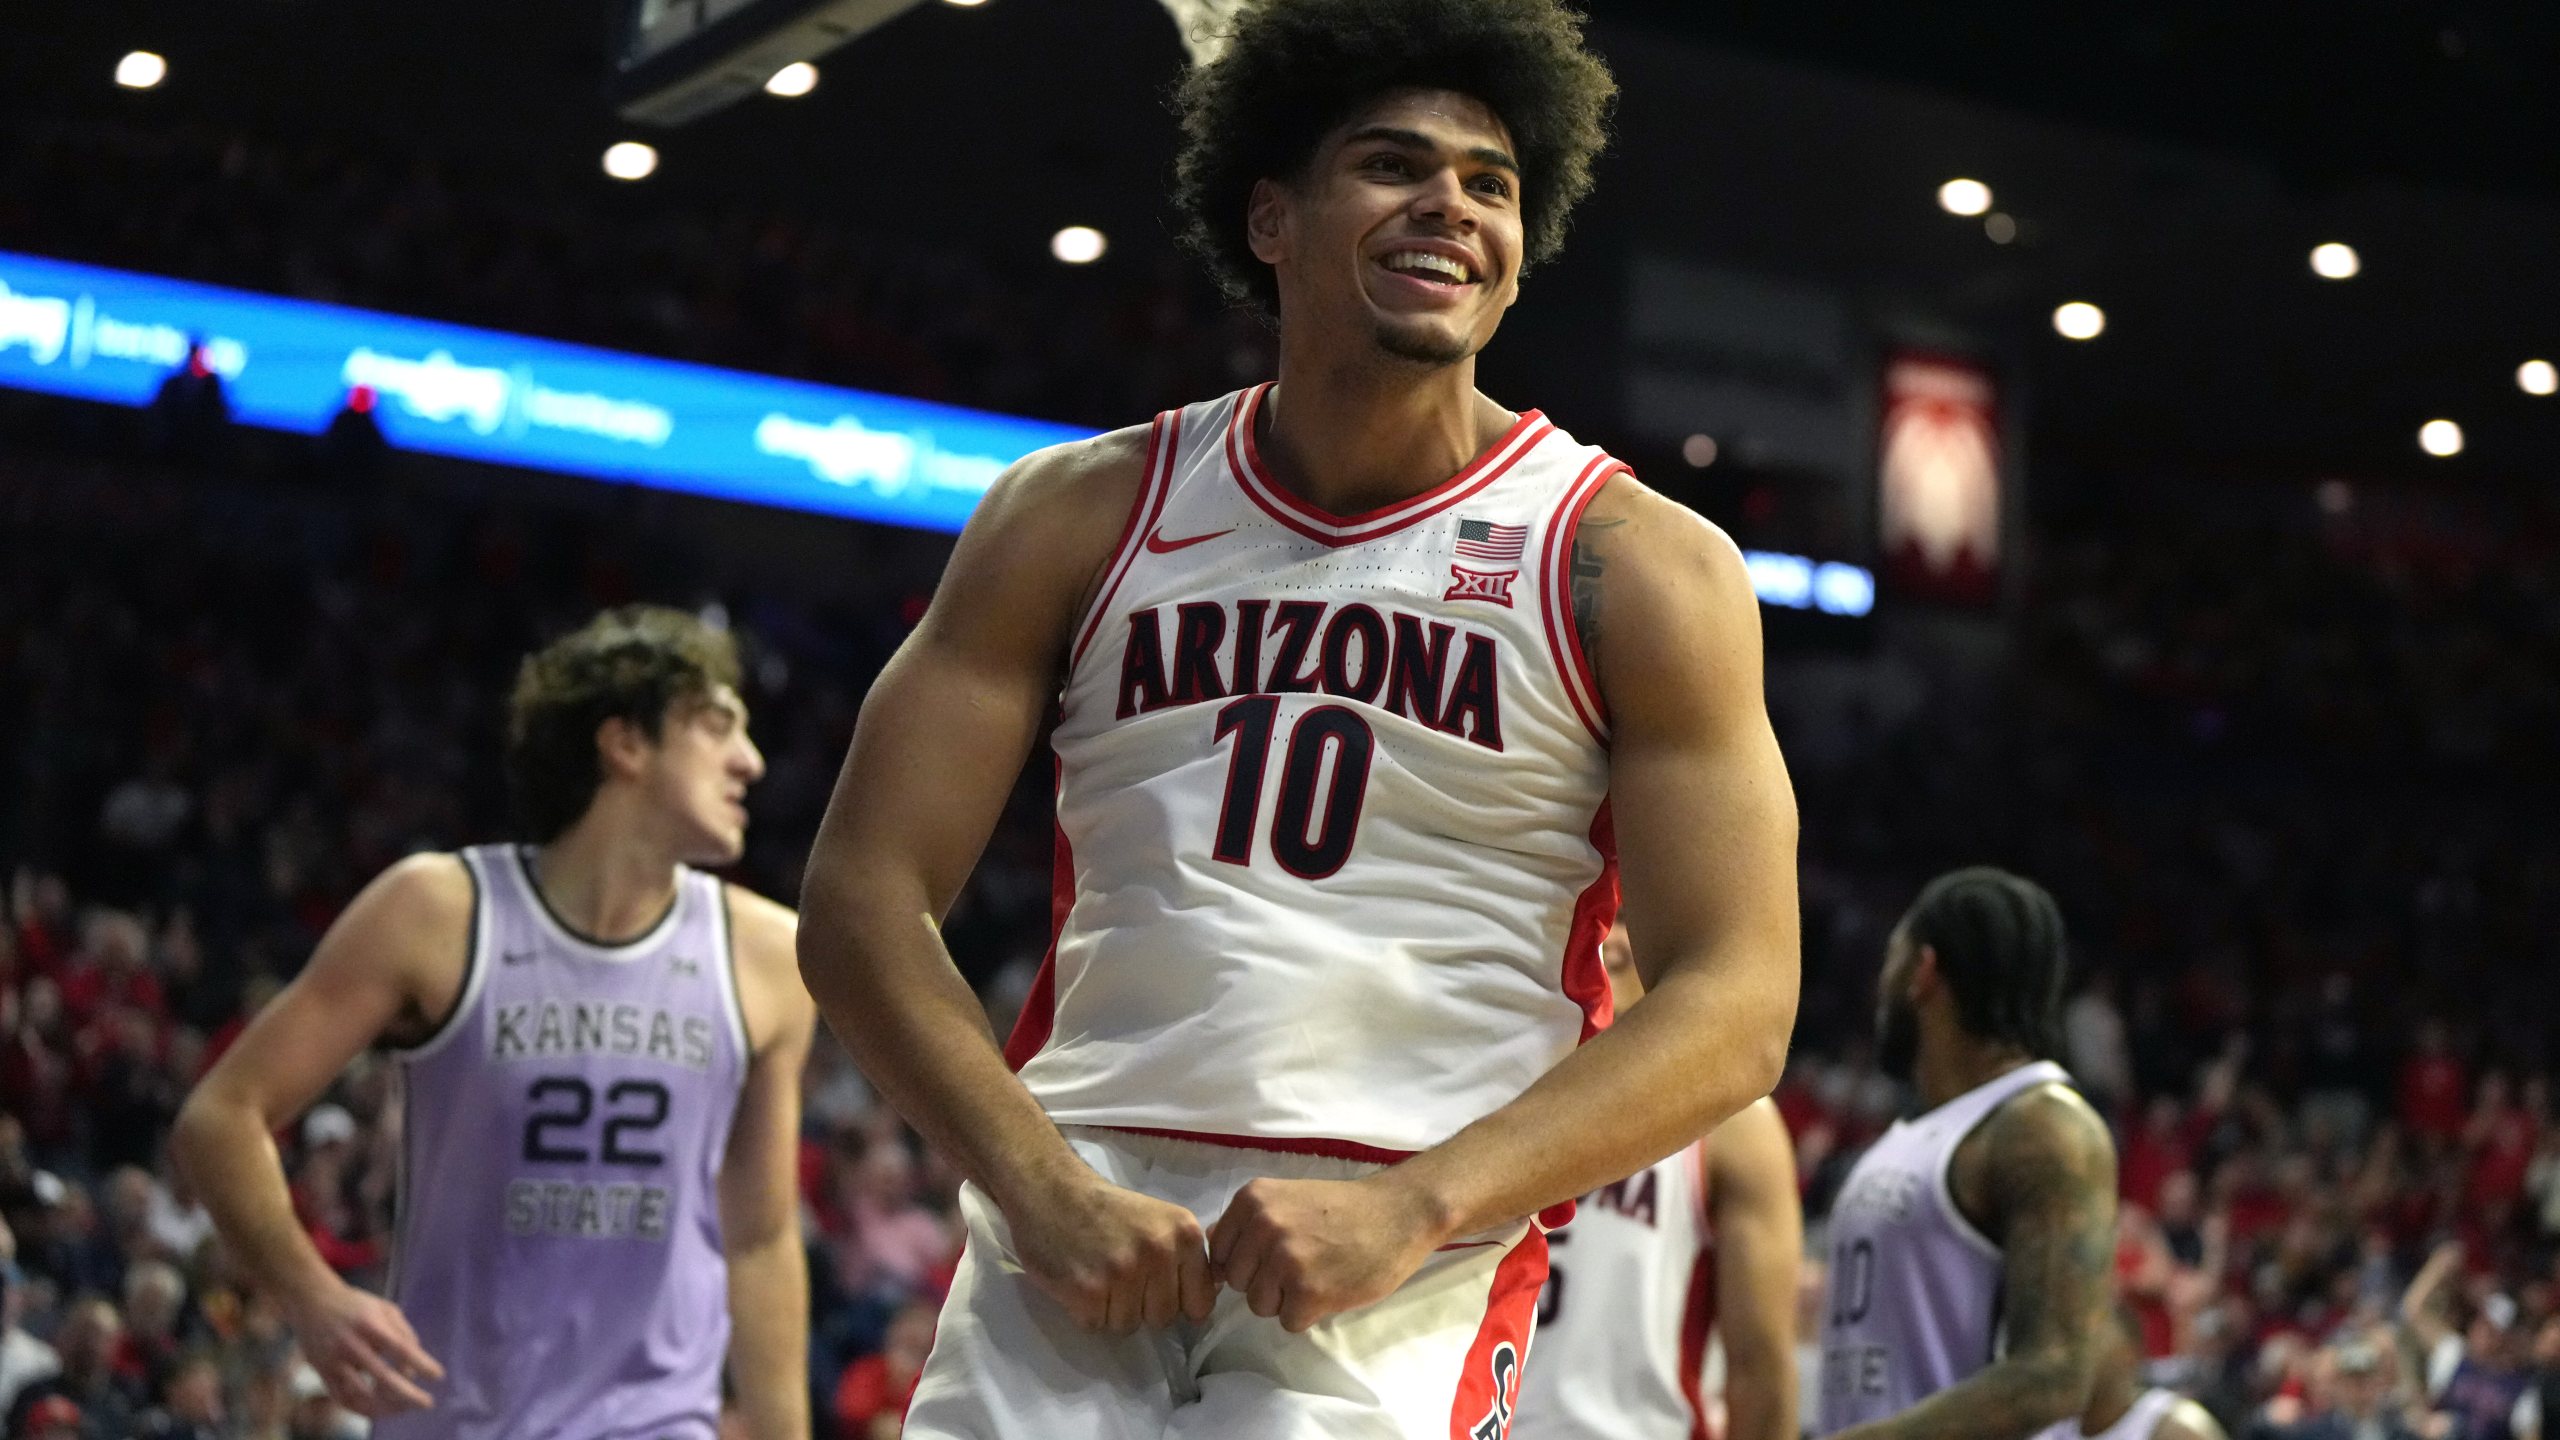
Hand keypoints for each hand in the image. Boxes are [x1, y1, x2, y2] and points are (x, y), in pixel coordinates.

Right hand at [281, 1275, 442, 1416]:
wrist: (311, 1301)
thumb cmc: (356, 1305)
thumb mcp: (384, 1308)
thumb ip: (404, 1332)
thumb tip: (414, 1367)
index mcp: (370, 1324)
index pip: (400, 1349)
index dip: (421, 1364)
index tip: (438, 1376)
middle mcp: (351, 1344)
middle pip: (382, 1377)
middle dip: (408, 1394)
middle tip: (427, 1403)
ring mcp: (334, 1361)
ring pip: (361, 1394)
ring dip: (385, 1406)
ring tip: (404, 1408)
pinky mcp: (322, 1372)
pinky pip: (343, 1399)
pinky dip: (362, 1408)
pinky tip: (380, 1409)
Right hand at [1003, 1170, 1214, 1333]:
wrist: (1050, 1190)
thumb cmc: (1105, 1209)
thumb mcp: (1159, 1221)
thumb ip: (1184, 1258)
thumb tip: (1206, 1300)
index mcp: (1184, 1234)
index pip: (1201, 1302)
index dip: (1178, 1303)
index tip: (1157, 1289)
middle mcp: (1159, 1252)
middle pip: (1163, 1319)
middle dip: (1141, 1307)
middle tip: (1118, 1276)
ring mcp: (1123, 1272)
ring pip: (1128, 1326)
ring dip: (1111, 1311)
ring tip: (1096, 1275)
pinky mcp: (1087, 1290)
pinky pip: (1095, 1325)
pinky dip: (1084, 1311)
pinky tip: (1078, 1281)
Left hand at [1208, 1174, 1447, 1332]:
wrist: (1398, 1213)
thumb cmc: (1344, 1208)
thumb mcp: (1287, 1198)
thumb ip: (1249, 1221)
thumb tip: (1211, 1243)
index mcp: (1252, 1200)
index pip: (1220, 1253)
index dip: (1247, 1262)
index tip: (1276, 1255)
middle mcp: (1262, 1226)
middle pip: (1238, 1283)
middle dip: (1265, 1282)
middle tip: (1304, 1265)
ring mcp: (1284, 1260)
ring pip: (1260, 1306)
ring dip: (1286, 1301)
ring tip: (1318, 1276)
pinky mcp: (1307, 1292)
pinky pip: (1288, 1322)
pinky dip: (1309, 1314)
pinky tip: (1331, 1289)